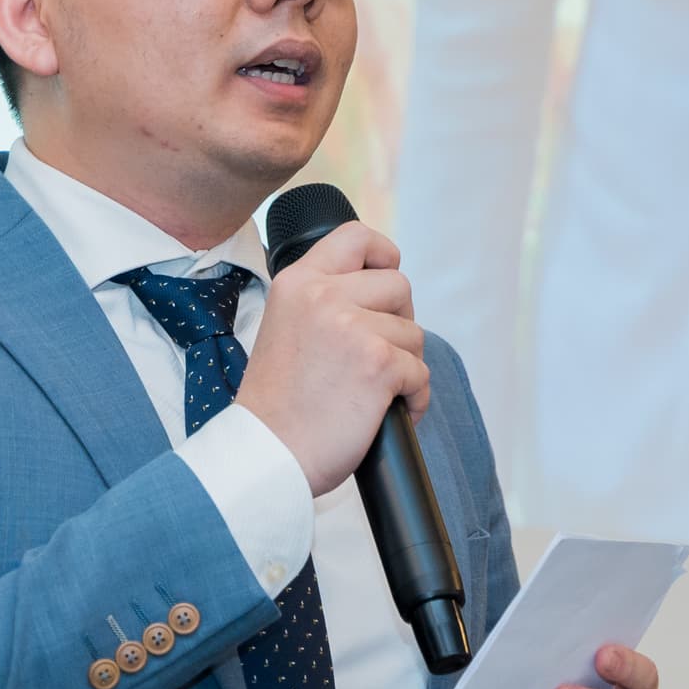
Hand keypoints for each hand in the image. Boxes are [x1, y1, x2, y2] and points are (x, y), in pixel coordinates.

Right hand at [236, 219, 430, 493]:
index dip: (383, 254)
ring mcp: (353, 328)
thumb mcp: (285, 328)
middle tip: (377, 354)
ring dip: (405, 365)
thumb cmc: (278, 405)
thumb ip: (323, 303)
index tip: (385, 276)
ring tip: (373, 392)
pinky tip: (387, 414)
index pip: (356, 236)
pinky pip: (421, 373)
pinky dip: (414, 398)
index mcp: (298, 283)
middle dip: (399, 321)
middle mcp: (324, 296)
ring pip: (414, 333)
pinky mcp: (378, 364)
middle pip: (399, 284)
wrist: (267, 452)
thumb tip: (378, 292)